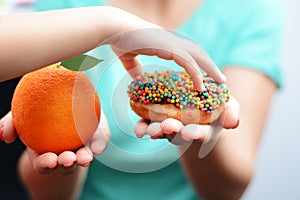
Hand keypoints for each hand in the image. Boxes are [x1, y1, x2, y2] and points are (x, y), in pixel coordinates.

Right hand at [0, 111, 109, 173]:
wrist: (65, 102)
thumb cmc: (39, 113)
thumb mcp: (21, 116)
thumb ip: (11, 124)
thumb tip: (4, 135)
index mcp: (46, 152)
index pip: (44, 163)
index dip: (46, 164)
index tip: (49, 160)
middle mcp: (65, 152)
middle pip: (66, 164)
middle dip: (67, 164)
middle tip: (68, 159)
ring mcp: (82, 146)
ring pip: (85, 156)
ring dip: (85, 158)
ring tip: (85, 158)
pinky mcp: (97, 137)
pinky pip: (99, 141)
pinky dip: (99, 144)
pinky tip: (99, 147)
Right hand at [105, 28, 226, 90]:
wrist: (115, 29)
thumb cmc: (121, 40)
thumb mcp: (129, 58)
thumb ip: (135, 69)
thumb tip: (138, 80)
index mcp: (165, 43)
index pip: (187, 53)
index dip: (197, 63)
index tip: (204, 74)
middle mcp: (172, 42)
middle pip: (198, 53)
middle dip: (210, 66)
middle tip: (220, 79)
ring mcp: (172, 43)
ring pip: (198, 57)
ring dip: (210, 69)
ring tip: (220, 81)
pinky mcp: (169, 47)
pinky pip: (188, 63)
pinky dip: (196, 74)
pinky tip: (201, 85)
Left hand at [134, 96, 238, 144]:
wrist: (199, 104)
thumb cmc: (216, 106)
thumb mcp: (228, 107)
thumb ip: (231, 113)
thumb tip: (234, 121)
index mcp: (204, 128)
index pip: (200, 132)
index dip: (194, 133)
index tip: (188, 132)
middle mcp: (186, 131)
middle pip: (178, 133)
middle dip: (172, 130)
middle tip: (167, 127)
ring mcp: (171, 126)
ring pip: (162, 130)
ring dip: (154, 130)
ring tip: (147, 130)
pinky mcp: (159, 120)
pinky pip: (150, 124)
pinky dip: (143, 126)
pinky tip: (138, 129)